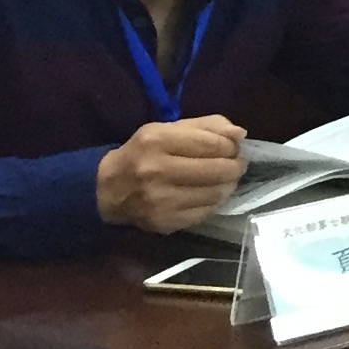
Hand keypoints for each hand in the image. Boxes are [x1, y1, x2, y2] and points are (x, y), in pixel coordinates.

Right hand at [96, 115, 248, 231]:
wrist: (108, 190)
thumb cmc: (143, 153)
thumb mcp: (168, 129)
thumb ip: (207, 126)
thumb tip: (240, 134)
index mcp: (157, 141)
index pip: (212, 144)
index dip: (231, 146)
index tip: (234, 147)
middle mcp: (157, 170)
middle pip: (217, 169)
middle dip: (235, 166)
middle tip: (236, 164)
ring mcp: (161, 200)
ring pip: (216, 193)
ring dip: (229, 184)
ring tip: (226, 178)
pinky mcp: (165, 221)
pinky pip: (206, 211)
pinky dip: (216, 201)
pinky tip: (210, 193)